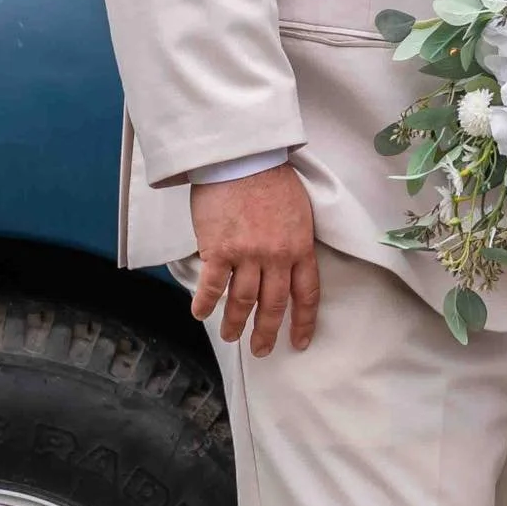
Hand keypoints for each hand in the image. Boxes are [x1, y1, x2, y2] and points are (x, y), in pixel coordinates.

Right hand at [190, 163, 319, 356]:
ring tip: (230, 336)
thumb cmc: (271, 176)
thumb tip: (288, 262)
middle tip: (260, 350)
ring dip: (235, 323)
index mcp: (300, 246)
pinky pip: (212, 285)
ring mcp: (247, 254)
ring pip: (242, 301)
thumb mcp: (298, 209)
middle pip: (273, 304)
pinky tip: (200, 314)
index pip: (306, 293)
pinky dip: (205, 303)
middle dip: (266, 332)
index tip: (299, 341)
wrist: (243, 156)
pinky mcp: (219, 248)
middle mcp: (276, 256)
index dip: (303, 321)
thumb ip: (294, 239)